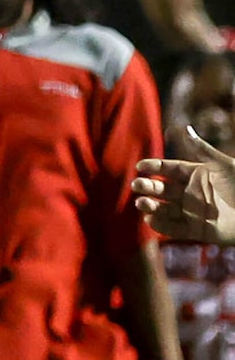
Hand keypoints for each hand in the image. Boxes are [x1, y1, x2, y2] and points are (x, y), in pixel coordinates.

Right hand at [133, 128, 234, 244]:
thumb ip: (202, 149)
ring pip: (164, 208)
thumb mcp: (223, 165)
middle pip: (162, 189)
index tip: (140, 167)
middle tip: (137, 185)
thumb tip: (186, 128)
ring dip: (149, 205)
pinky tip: (150, 218)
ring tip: (141, 203)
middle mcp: (190, 193)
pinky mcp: (195, 230)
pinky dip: (160, 225)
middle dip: (147, 186)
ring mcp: (191, 211)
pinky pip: (173, 228)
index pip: (169, 169)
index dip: (153, 167)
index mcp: (196, 175)